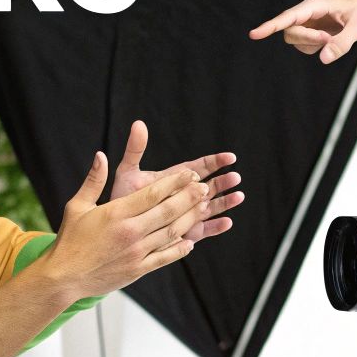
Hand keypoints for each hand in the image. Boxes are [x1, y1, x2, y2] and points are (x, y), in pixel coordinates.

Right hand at [47, 152, 212, 297]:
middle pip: (168, 211)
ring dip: (190, 220)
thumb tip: (101, 155)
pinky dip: (179, 249)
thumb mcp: (77, 206)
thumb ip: (93, 180)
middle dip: (189, 197)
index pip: (154, 193)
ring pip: (172, 233)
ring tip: (204, 209)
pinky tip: (189, 241)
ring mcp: (136, 252)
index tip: (190, 174)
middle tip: (204, 188)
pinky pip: (165, 257)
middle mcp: (130, 232)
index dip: (175, 182)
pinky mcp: (138, 270)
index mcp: (117, 213)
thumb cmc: (70, 239)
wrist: (64, 277)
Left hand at [108, 120, 242, 242]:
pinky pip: (203, 230)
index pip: (199, 167)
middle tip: (236, 177)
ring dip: (225, 202)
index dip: (215, 162)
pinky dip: (216, 227)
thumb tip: (138, 123)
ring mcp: (186, 215)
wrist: (117, 227)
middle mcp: (184, 196)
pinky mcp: (185, 233)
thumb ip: (135, 149)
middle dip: (223, 182)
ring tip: (239, 195)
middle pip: (209, 187)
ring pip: (211, 207)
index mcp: (175, 179)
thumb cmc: (122, 199)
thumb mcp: (127, 171)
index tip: (230, 157)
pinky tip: (228, 222)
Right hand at [248, 0, 356, 63]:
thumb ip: (342, 43)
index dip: (271, 26)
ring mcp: (309, 22)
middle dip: (308, 39)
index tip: (254, 34)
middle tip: (330, 39)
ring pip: (296, 40)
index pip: (288, 17)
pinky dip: (317, 49)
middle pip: (290, 31)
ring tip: (334, 38)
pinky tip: (332, 40)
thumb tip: (324, 59)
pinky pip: (305, 46)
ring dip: (312, 44)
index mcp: (315, 4)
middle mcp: (308, 12)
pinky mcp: (312, 31)